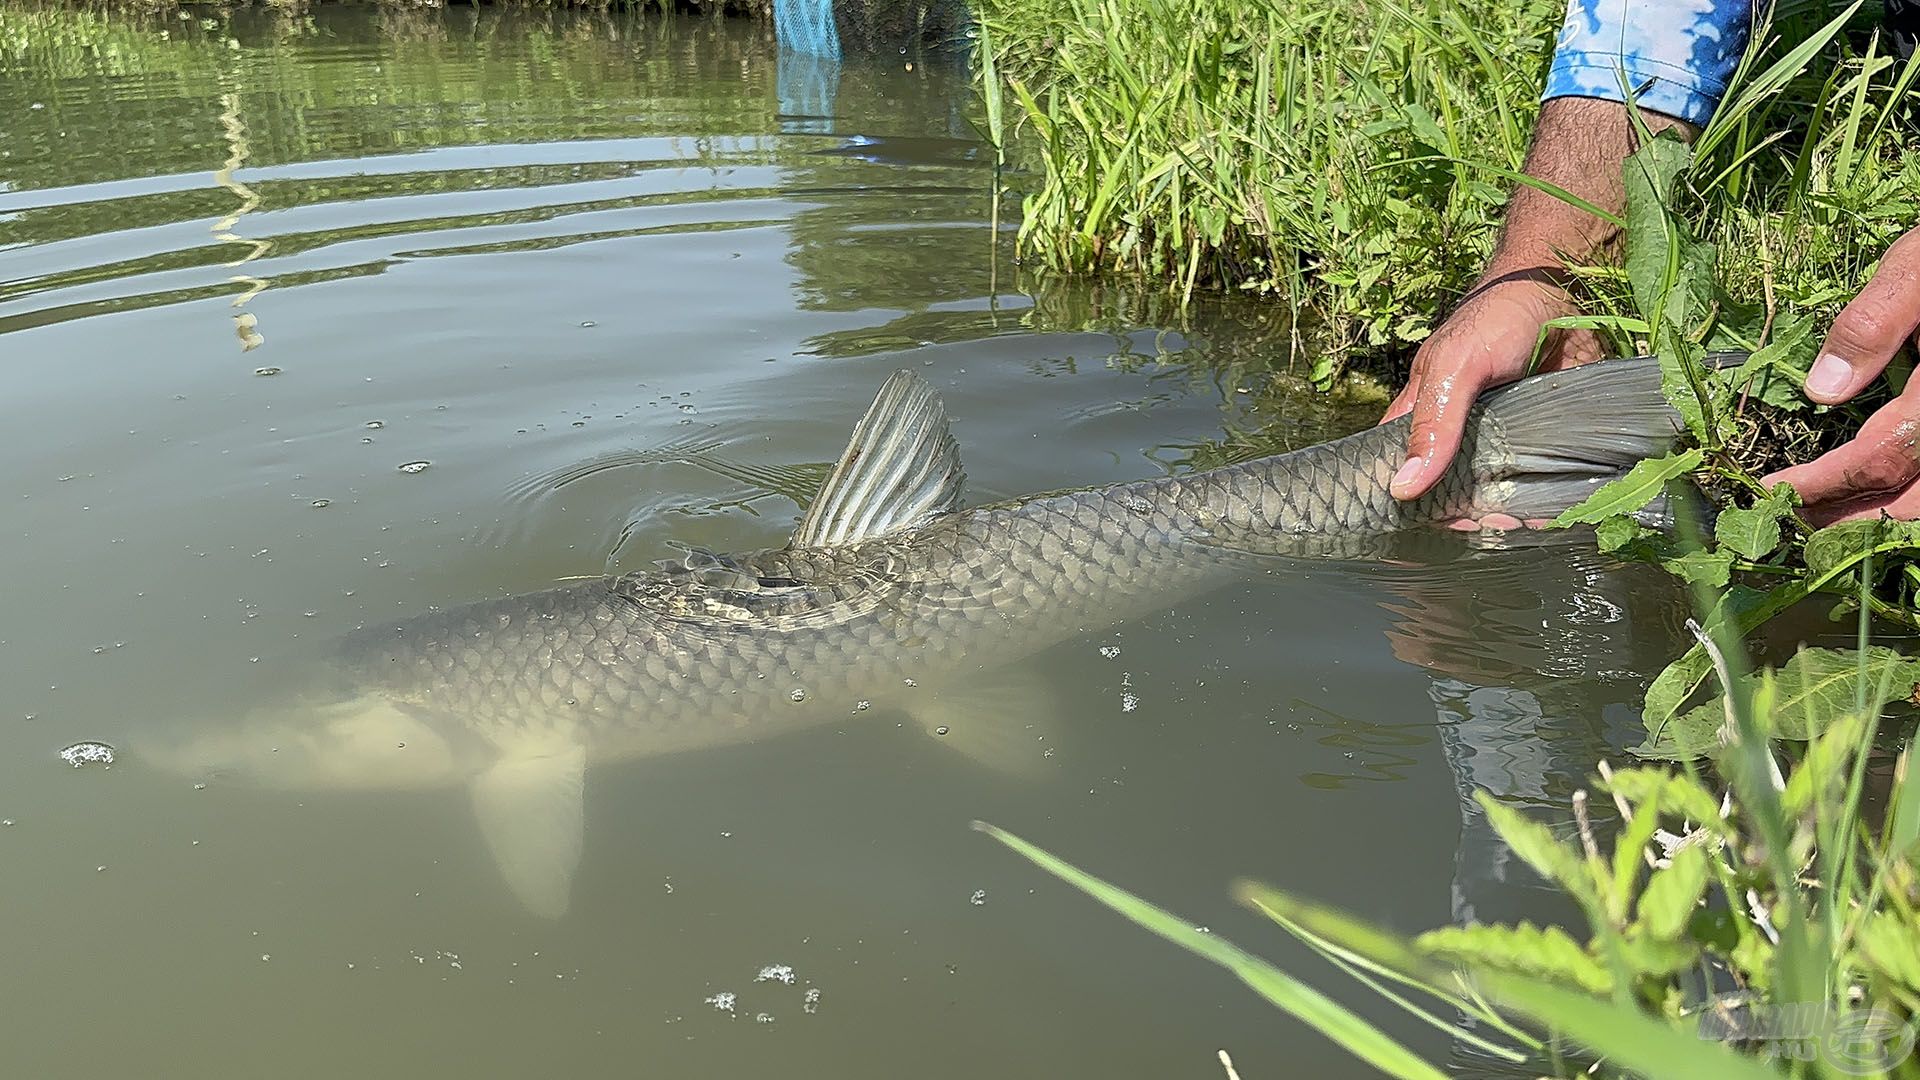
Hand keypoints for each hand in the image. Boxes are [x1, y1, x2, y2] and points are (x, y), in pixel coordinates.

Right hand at [1381, 273, 1606, 518]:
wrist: (1566, 288)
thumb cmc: (1497, 317)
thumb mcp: (1454, 368)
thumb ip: (1433, 425)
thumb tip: (1404, 488)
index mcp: (1423, 414)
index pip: (1401, 468)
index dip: (1411, 501)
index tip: (1435, 526)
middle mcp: (1458, 432)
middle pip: (1450, 490)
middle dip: (1467, 516)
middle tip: (1493, 526)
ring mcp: (1501, 437)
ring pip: (1494, 491)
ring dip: (1505, 515)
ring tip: (1522, 523)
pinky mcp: (1541, 438)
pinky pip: (1535, 479)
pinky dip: (1540, 501)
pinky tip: (1548, 514)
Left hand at [1763, 227, 1919, 523]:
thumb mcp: (1918, 270)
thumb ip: (1873, 326)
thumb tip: (1822, 391)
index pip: (1882, 460)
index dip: (1824, 484)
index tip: (1773, 490)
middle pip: (1916, 505)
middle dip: (1852, 519)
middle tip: (1797, 517)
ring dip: (1884, 518)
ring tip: (1831, 513)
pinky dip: (1913, 495)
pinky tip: (1878, 489)